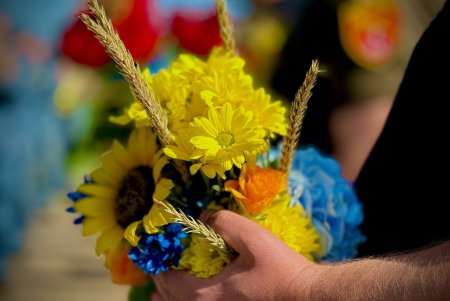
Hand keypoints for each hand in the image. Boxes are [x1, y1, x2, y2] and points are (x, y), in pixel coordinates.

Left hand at [151, 209, 323, 300]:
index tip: (154, 252)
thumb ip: (224, 222)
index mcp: (207, 293)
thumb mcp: (252, 238)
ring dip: (170, 297)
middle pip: (172, 299)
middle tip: (156, 269)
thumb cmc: (281, 270)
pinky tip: (194, 297)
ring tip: (160, 293)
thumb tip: (204, 215)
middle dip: (161, 283)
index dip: (158, 265)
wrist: (307, 297)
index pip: (169, 281)